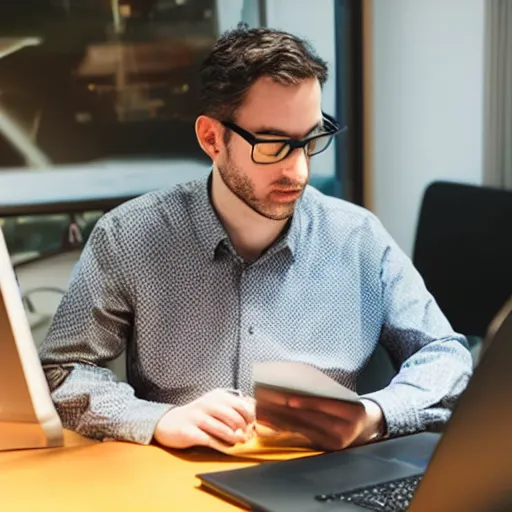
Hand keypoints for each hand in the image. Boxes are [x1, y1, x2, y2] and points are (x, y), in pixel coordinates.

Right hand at [153, 389, 255, 449]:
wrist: (169, 422)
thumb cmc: (197, 415)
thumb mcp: (214, 405)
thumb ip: (232, 407)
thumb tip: (254, 410)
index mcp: (216, 396)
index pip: (241, 404)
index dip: (251, 416)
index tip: (255, 425)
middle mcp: (207, 404)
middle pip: (234, 416)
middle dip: (244, 429)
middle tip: (248, 436)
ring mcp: (197, 417)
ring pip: (223, 429)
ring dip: (235, 438)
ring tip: (240, 442)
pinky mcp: (189, 432)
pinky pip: (209, 440)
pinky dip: (221, 446)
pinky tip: (227, 449)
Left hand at [255, 387, 383, 450]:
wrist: (368, 427)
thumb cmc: (352, 405)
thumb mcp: (346, 396)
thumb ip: (325, 392)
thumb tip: (295, 383)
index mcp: (352, 411)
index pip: (326, 405)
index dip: (307, 402)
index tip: (288, 398)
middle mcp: (344, 430)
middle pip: (310, 417)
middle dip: (286, 408)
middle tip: (266, 398)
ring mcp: (334, 442)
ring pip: (302, 428)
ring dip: (279, 418)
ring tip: (262, 408)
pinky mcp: (325, 448)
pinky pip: (300, 436)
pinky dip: (284, 427)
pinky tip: (270, 421)